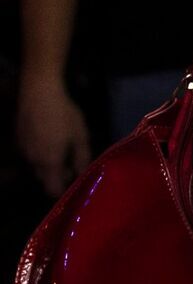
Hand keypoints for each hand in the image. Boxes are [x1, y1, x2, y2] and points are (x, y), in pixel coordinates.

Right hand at [17, 73, 90, 195]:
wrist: (39, 93)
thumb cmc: (64, 114)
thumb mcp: (80, 135)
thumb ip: (82, 158)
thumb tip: (82, 173)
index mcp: (50, 162)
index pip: (52, 189)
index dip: (62, 190)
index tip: (73, 182)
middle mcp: (34, 160)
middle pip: (44, 178)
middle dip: (57, 175)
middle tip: (71, 162)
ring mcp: (24, 150)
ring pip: (36, 165)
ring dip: (47, 163)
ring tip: (60, 148)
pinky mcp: (18, 139)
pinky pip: (30, 154)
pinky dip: (39, 153)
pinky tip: (49, 138)